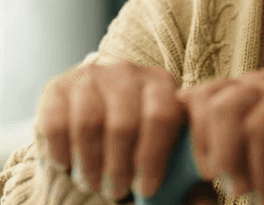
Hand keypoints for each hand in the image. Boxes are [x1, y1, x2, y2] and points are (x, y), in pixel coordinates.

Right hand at [35, 61, 185, 200]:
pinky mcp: (57, 88)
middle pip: (124, 123)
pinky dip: (63, 153)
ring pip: (89, 124)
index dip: (154, 157)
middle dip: (120, 167)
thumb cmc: (139, 142)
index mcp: (162, 83)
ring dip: (91, 164)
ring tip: (95, 182)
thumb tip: (207, 203)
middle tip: (117, 190)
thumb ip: (188, 177)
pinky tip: (70, 165)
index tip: (148, 188)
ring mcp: (91, 77)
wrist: (93, 120)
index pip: (163, 116)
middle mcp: (128, 71)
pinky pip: (56, 124)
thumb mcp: (166, 151)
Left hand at [177, 68, 263, 204]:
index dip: (197, 135)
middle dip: (224, 156)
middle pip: (227, 107)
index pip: (206, 94)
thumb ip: (213, 142)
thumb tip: (179, 130)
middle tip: (233, 189)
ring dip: (257, 175)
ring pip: (257, 129)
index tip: (207, 173)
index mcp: (246, 86)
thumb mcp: (242, 148)